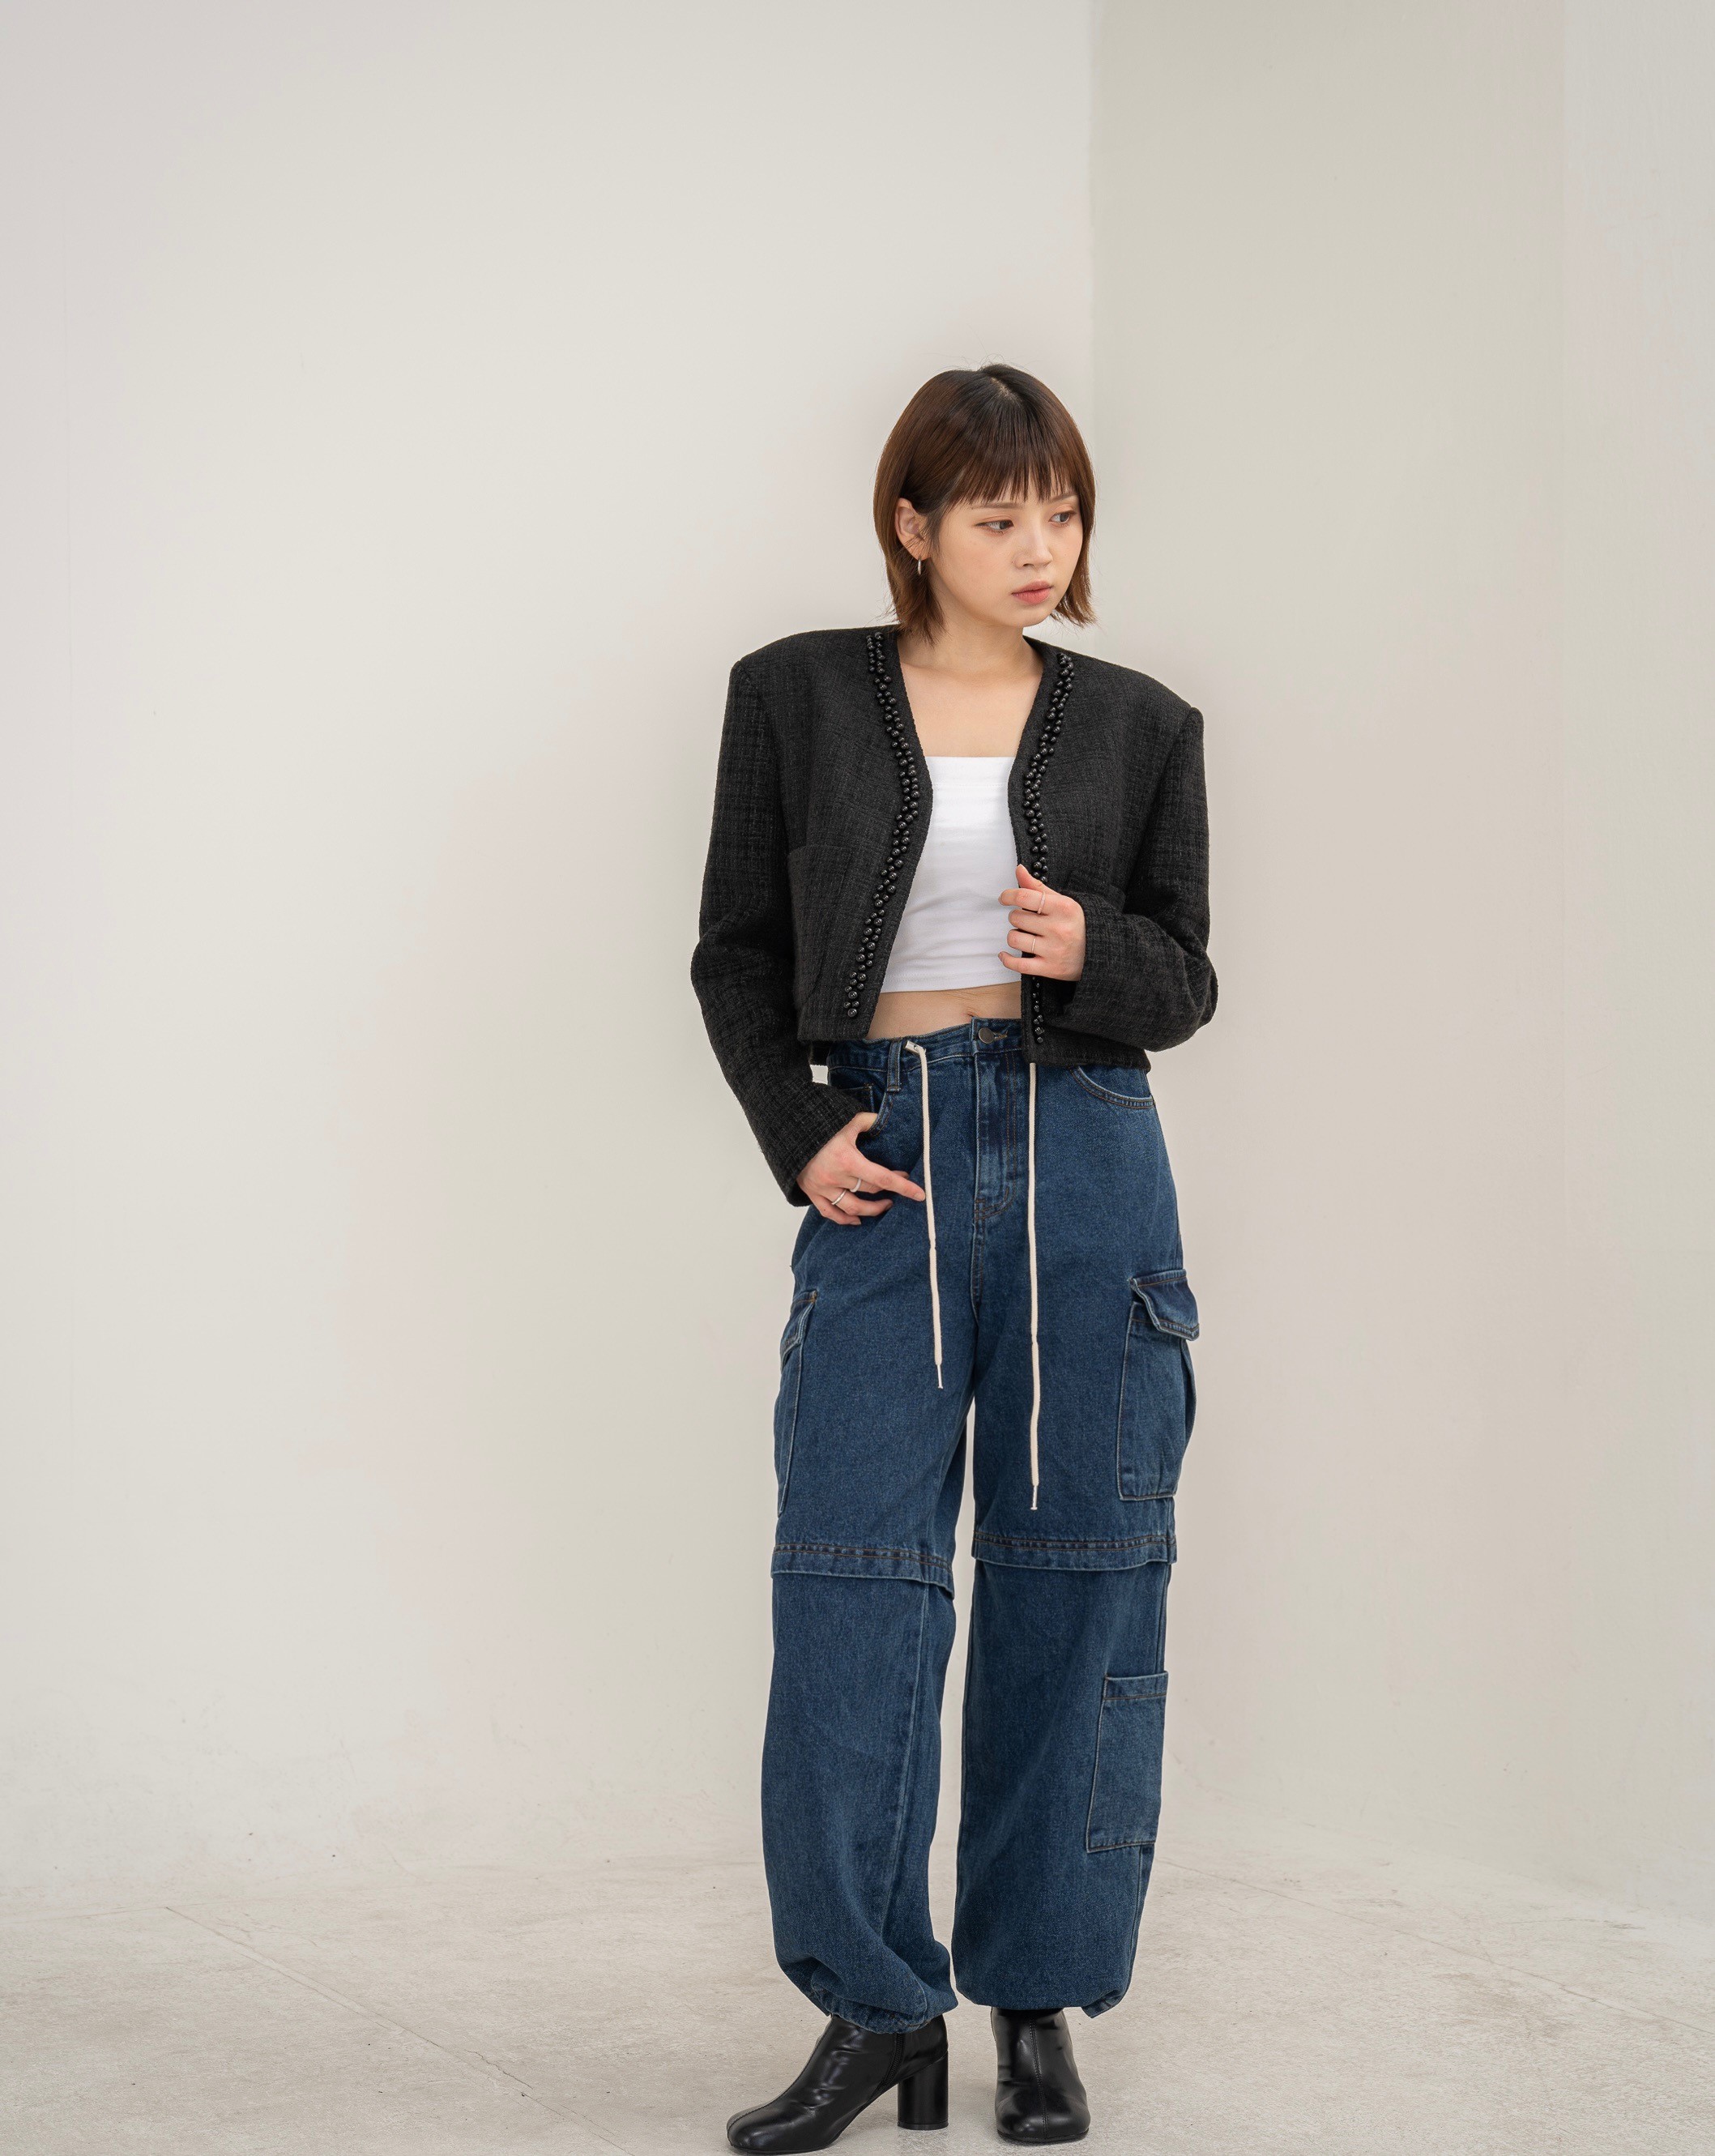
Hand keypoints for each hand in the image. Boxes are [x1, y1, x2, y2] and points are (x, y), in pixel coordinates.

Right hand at [798, 1113, 925, 1223]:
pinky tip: (857, 1220)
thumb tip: (886, 1120)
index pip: (882, 1178)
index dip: (903, 1187)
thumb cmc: (818, 1123)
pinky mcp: (812, 1193)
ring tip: (885, 1206)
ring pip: (853, 1208)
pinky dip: (844, 1219)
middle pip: (869, 1192)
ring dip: (871, 1210)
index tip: (919, 1194)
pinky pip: (830, 1212)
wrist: (786, 1129)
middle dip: (889, 1191)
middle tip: (899, 1187)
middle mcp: (836, 1177)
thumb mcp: (846, 1118)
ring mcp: (823, 1188)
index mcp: (847, 1159)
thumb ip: (869, 1121)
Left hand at [998, 864, 1085, 979]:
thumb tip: (1019, 870)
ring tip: (1025, 936)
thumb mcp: (1063, 902)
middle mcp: (1058, 928)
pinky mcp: (1050, 968)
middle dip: (1017, 917)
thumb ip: (1038, 887)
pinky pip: (1018, 965)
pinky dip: (1007, 959)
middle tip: (1026, 920)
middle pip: (1016, 918)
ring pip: (1014, 939)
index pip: (1025, 896)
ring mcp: (1054, 950)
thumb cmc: (1078, 925)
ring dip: (1014, 937)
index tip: (1004, 898)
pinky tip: (1005, 954)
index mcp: (1063, 908)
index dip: (1008, 895)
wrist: (1100, 952)